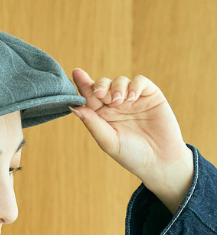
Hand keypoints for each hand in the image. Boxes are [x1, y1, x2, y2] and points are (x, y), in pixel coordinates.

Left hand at [70, 68, 191, 193]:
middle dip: (99, 85)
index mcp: (103, 117)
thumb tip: (74, 108)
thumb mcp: (109, 141)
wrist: (159, 161)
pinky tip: (132, 98)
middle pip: (103, 86)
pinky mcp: (150, 95)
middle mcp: (116, 106)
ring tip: (119, 101)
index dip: (83, 84)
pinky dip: (134, 85)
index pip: (90, 98)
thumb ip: (92, 123)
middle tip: (99, 94)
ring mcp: (133, 99)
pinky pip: (140, 81)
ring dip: (117, 88)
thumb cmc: (131, 155)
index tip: (76, 73)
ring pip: (120, 81)